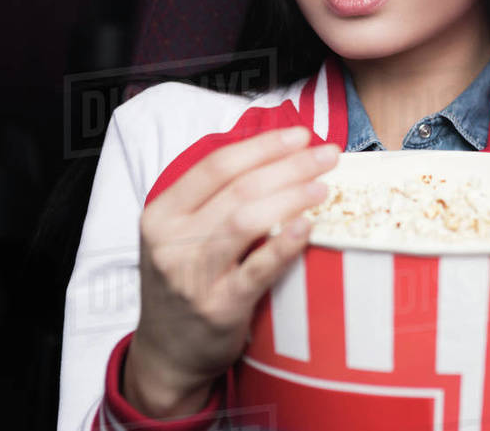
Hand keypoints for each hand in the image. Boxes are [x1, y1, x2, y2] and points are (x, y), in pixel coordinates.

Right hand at [125, 127, 337, 417]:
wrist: (167, 354)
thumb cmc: (186, 283)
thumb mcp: (179, 236)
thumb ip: (214, 200)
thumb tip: (278, 157)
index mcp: (162, 214)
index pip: (216, 165)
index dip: (262, 146)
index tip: (300, 136)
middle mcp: (171, 242)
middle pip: (237, 188)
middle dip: (288, 165)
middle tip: (327, 155)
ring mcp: (194, 276)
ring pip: (246, 221)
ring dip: (290, 197)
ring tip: (323, 186)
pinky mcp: (219, 308)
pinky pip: (257, 270)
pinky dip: (284, 244)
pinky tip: (308, 226)